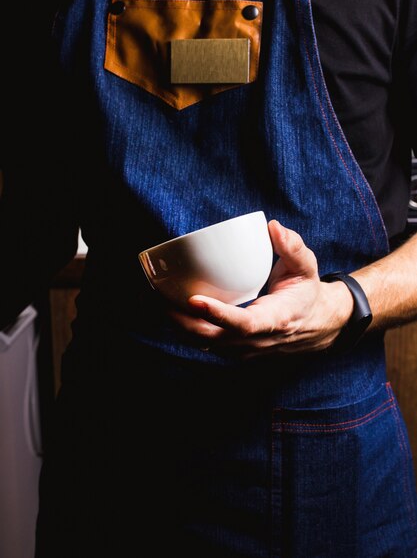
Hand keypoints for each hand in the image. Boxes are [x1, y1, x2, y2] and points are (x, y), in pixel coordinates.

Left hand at [168, 220, 353, 358]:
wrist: (316, 324)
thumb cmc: (306, 292)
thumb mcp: (307, 267)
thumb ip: (293, 247)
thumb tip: (273, 227)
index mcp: (276, 320)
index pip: (244, 324)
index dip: (218, 315)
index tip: (194, 300)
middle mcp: (257, 341)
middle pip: (212, 338)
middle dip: (181, 320)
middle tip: (156, 296)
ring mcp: (244, 350)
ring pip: (204, 344)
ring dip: (177, 325)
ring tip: (153, 300)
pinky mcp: (235, 349)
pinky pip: (205, 343)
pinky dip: (184, 328)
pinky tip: (167, 308)